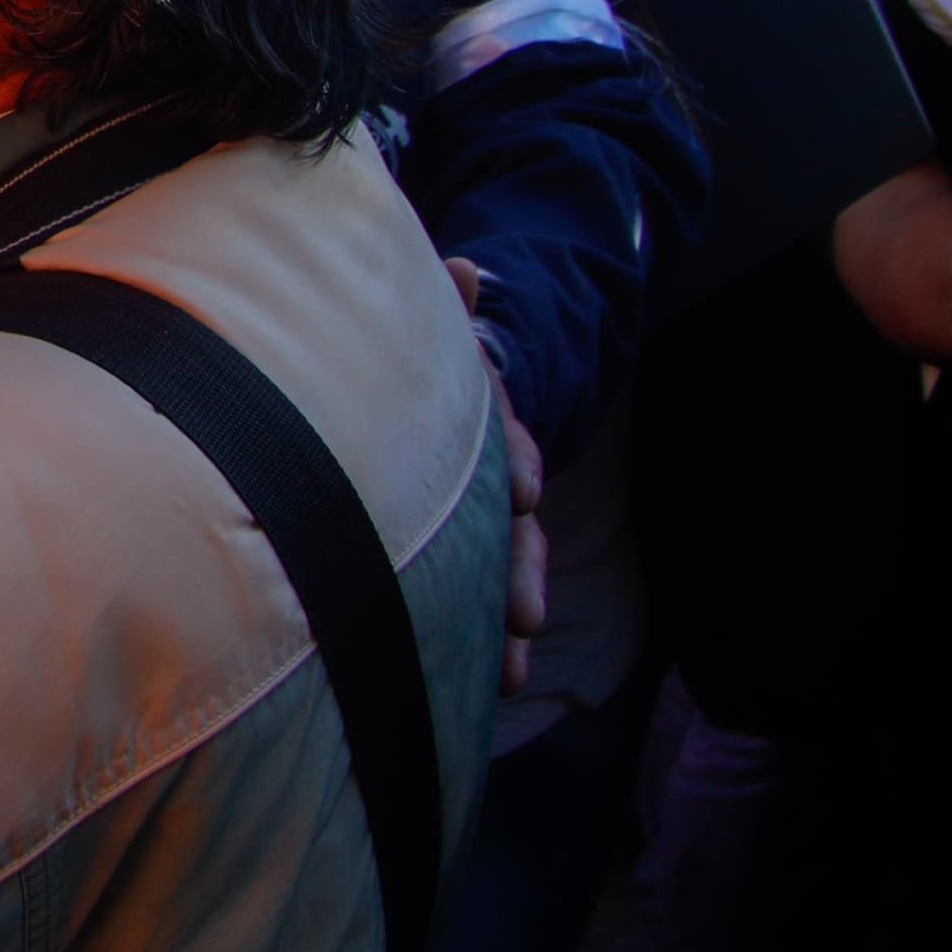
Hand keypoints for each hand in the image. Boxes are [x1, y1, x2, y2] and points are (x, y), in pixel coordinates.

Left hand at [451, 258, 545, 694]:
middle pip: (515, 527)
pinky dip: (492, 643)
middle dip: (522, 571)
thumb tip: (467, 267)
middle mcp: (494, 482)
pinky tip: (502, 684)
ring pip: (506, 576)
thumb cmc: (425, 374)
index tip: (525, 489)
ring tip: (515, 671)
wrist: (438, 403)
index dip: (517, 463)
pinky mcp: (466, 560)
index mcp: (482, 428)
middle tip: (526, 616)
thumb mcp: (432, 342)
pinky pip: (482, 601)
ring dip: (510, 621)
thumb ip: (450, 311)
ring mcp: (484, 526)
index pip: (510, 443)